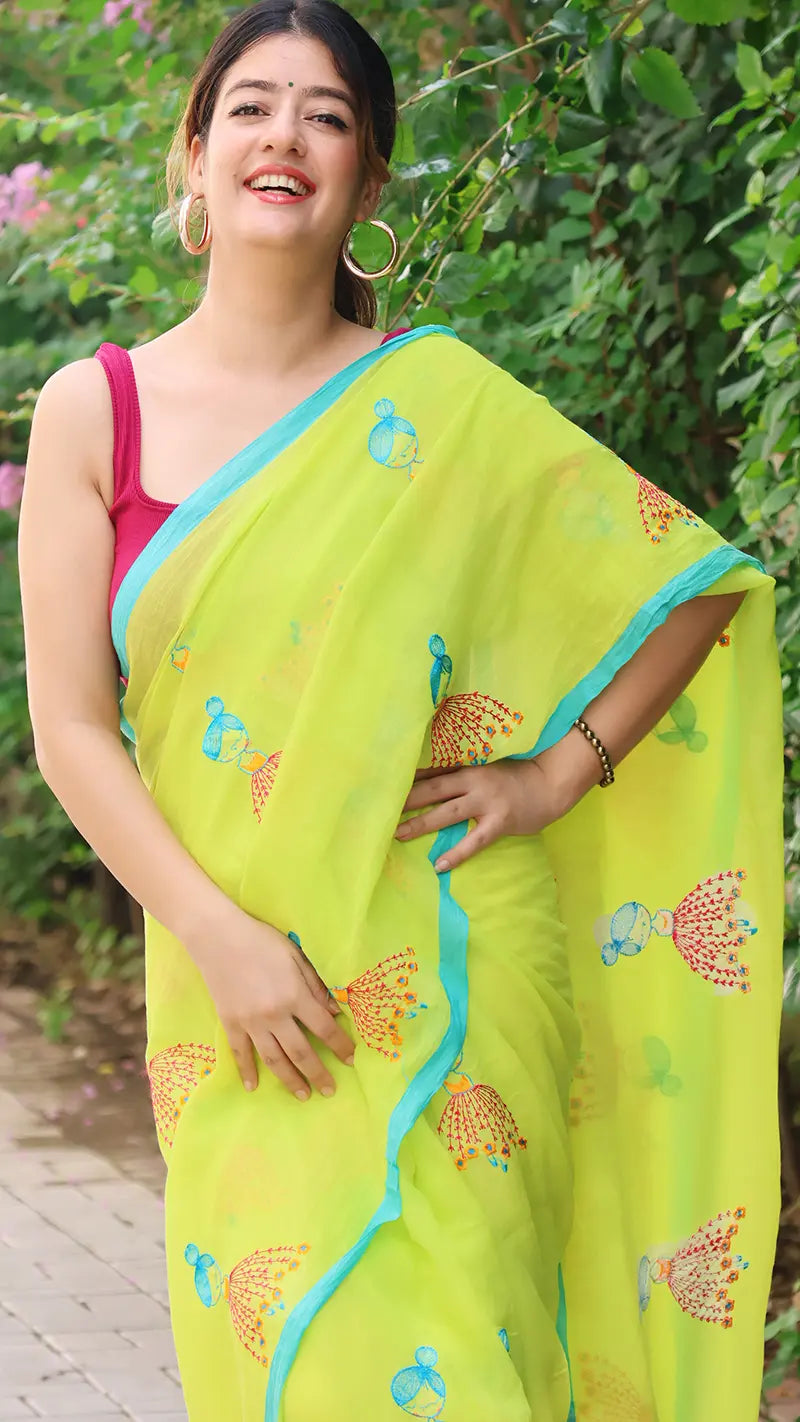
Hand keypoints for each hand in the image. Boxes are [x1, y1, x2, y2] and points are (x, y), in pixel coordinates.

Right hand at [188, 906, 354, 1100]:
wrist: (218, 937)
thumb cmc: (262, 941)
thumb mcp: (296, 956)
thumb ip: (316, 986)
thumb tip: (335, 1012)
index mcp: (295, 996)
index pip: (324, 1029)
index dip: (340, 1046)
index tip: (350, 1060)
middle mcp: (275, 1015)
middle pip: (301, 1052)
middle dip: (318, 1074)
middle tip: (329, 1090)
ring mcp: (250, 1023)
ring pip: (274, 1059)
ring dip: (290, 1080)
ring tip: (303, 1095)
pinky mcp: (230, 1023)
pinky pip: (240, 1053)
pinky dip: (246, 1071)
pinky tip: (253, 1087)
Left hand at [395, 757, 565, 873]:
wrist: (551, 784)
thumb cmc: (518, 776)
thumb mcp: (488, 767)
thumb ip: (464, 773)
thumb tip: (435, 780)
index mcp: (469, 767)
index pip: (432, 771)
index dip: (408, 778)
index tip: (384, 783)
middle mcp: (474, 782)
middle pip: (432, 789)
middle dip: (406, 799)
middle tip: (381, 809)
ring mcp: (486, 802)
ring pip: (446, 813)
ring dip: (421, 823)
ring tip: (399, 834)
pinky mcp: (499, 822)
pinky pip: (473, 840)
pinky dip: (456, 853)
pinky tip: (439, 865)